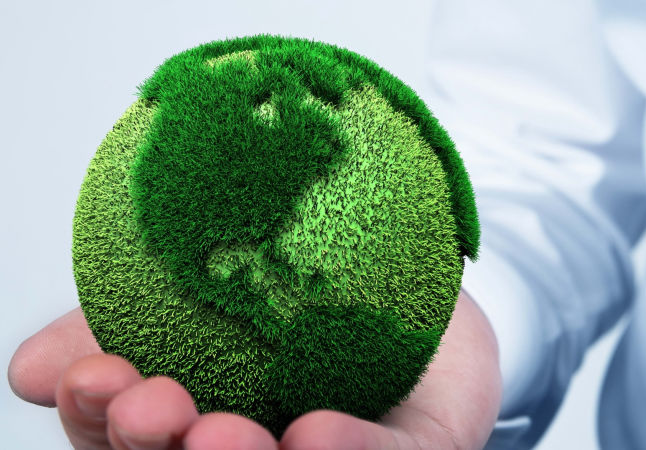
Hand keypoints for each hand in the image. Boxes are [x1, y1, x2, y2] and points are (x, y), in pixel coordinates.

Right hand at [7, 289, 500, 448]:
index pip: (134, 438)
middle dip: (156, 449)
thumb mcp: (201, 284)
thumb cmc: (308, 280)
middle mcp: (265, 440)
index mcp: (208, 411)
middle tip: (150, 408)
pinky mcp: (415, 448)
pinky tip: (313, 435)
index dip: (99, 421)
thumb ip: (122, 318)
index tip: (91, 375)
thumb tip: (31, 368)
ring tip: (217, 432)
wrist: (414, 273)